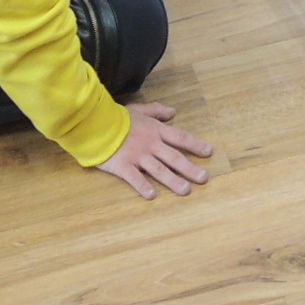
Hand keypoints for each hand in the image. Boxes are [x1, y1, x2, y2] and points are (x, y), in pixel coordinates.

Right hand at [96, 102, 213, 199]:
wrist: (95, 122)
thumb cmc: (117, 116)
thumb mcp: (139, 109)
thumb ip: (157, 111)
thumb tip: (173, 112)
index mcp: (155, 131)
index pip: (180, 138)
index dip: (195, 145)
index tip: (209, 152)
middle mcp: (150, 145)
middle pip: (174, 157)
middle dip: (190, 168)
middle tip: (204, 178)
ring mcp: (137, 156)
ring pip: (159, 170)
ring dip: (173, 181)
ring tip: (186, 190)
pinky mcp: (123, 166)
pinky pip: (135, 178)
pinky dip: (143, 186)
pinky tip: (152, 196)